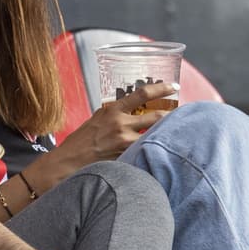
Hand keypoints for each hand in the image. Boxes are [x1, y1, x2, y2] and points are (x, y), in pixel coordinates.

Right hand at [53, 82, 176, 166]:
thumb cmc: (81, 141)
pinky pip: (144, 151)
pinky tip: (157, 152)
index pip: (143, 93)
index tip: (174, 86)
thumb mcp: (97, 119)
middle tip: (182, 115)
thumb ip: (115, 114)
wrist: (66, 162)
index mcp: (113, 110)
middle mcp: (120, 123)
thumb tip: (134, 111)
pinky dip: (151, 150)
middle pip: (157, 116)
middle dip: (172, 116)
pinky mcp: (125, 157)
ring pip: (155, 135)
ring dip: (165, 135)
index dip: (162, 88)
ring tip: (173, 135)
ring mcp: (123, 142)